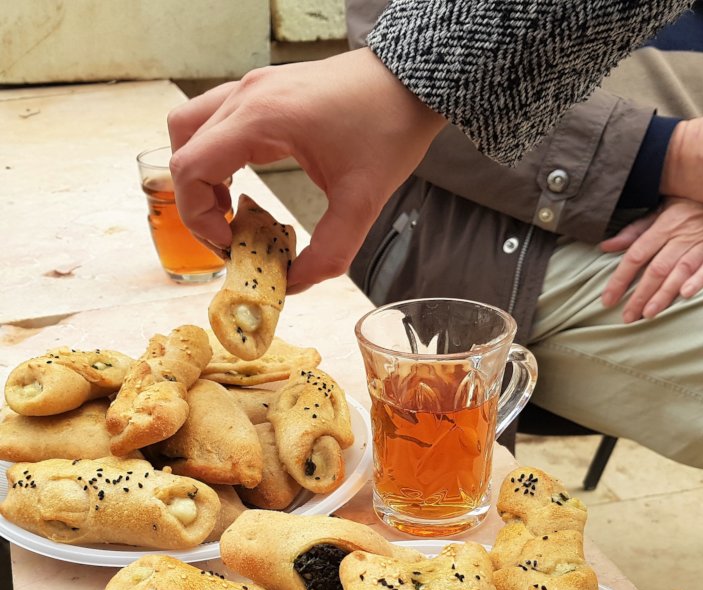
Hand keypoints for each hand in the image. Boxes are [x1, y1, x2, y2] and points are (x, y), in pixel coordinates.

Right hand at [168, 47, 444, 292]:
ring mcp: (253, 86)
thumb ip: (328, 253)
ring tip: (231, 206)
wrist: (412, 83)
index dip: (198, 215)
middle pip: (182, 148)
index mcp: (261, 118)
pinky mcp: (264, 88)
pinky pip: (216, 119)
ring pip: (191, 127)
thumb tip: (294, 286)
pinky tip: (243, 180)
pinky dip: (215, 152)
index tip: (230, 243)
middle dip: (195, 200)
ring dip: (198, 171)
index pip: (191, 167)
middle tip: (228, 233)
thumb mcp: (362, 203)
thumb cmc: (388, 130)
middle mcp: (247, 96)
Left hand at [600, 198, 702, 320]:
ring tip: (649, 314)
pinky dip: (700, 279)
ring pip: (681, 270)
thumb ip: (634, 231)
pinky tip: (686, 295)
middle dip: (640, 295)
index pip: (636, 255)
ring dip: (665, 293)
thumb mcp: (660, 211)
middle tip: (628, 317)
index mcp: (663, 226)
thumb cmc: (689, 206)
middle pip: (657, 268)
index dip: (620, 278)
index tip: (607, 300)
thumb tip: (606, 247)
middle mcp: (682, 235)